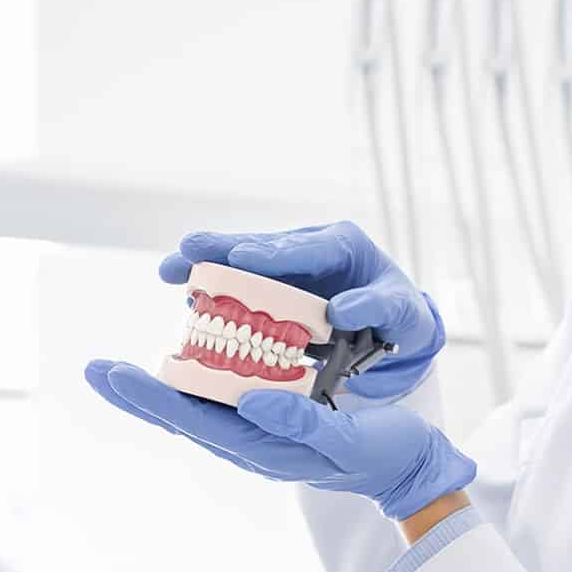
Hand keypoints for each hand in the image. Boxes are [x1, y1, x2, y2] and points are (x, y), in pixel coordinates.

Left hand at [82, 360, 475, 519]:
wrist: (408, 469)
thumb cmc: (385, 453)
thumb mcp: (351, 438)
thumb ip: (303, 424)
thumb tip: (250, 401)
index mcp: (265, 450)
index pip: (197, 421)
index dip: (153, 397)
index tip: (115, 374)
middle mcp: (251, 443)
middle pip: (182, 415)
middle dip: (137, 393)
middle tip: (93, 368)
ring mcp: (257, 433)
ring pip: (195, 408)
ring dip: (156, 388)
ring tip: (116, 368)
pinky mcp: (269, 420)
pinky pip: (220, 399)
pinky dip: (193, 378)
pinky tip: (177, 358)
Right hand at [158, 221, 443, 399]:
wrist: (394, 327)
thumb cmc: (401, 316)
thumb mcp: (400, 311)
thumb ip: (376, 306)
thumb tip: (341, 311)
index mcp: (342, 245)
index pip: (306, 247)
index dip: (273, 252)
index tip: (244, 258)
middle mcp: (308, 248)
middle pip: (261, 246)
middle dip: (223, 248)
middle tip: (188, 250)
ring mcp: (286, 266)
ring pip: (242, 261)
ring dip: (207, 264)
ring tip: (170, 269)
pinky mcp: (273, 286)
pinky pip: (240, 285)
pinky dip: (215, 289)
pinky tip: (186, 299)